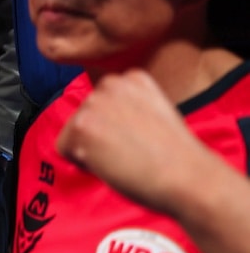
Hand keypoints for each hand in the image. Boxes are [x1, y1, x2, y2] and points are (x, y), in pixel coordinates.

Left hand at [56, 70, 212, 214]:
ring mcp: (95, 103)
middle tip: (130, 152)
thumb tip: (104, 122)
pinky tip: (112, 164)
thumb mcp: (155, 113)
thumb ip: (127, 108)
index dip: (114, 127)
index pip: (102, 102)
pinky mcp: (82, 125)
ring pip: (73, 132)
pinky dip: (82, 163)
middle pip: (84, 115)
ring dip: (90, 150)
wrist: (188, 175)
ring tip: (123, 158)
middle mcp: (110, 83)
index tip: (136, 138)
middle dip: (100, 137)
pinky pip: (64, 149)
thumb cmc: (177, 156)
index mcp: (132, 77)